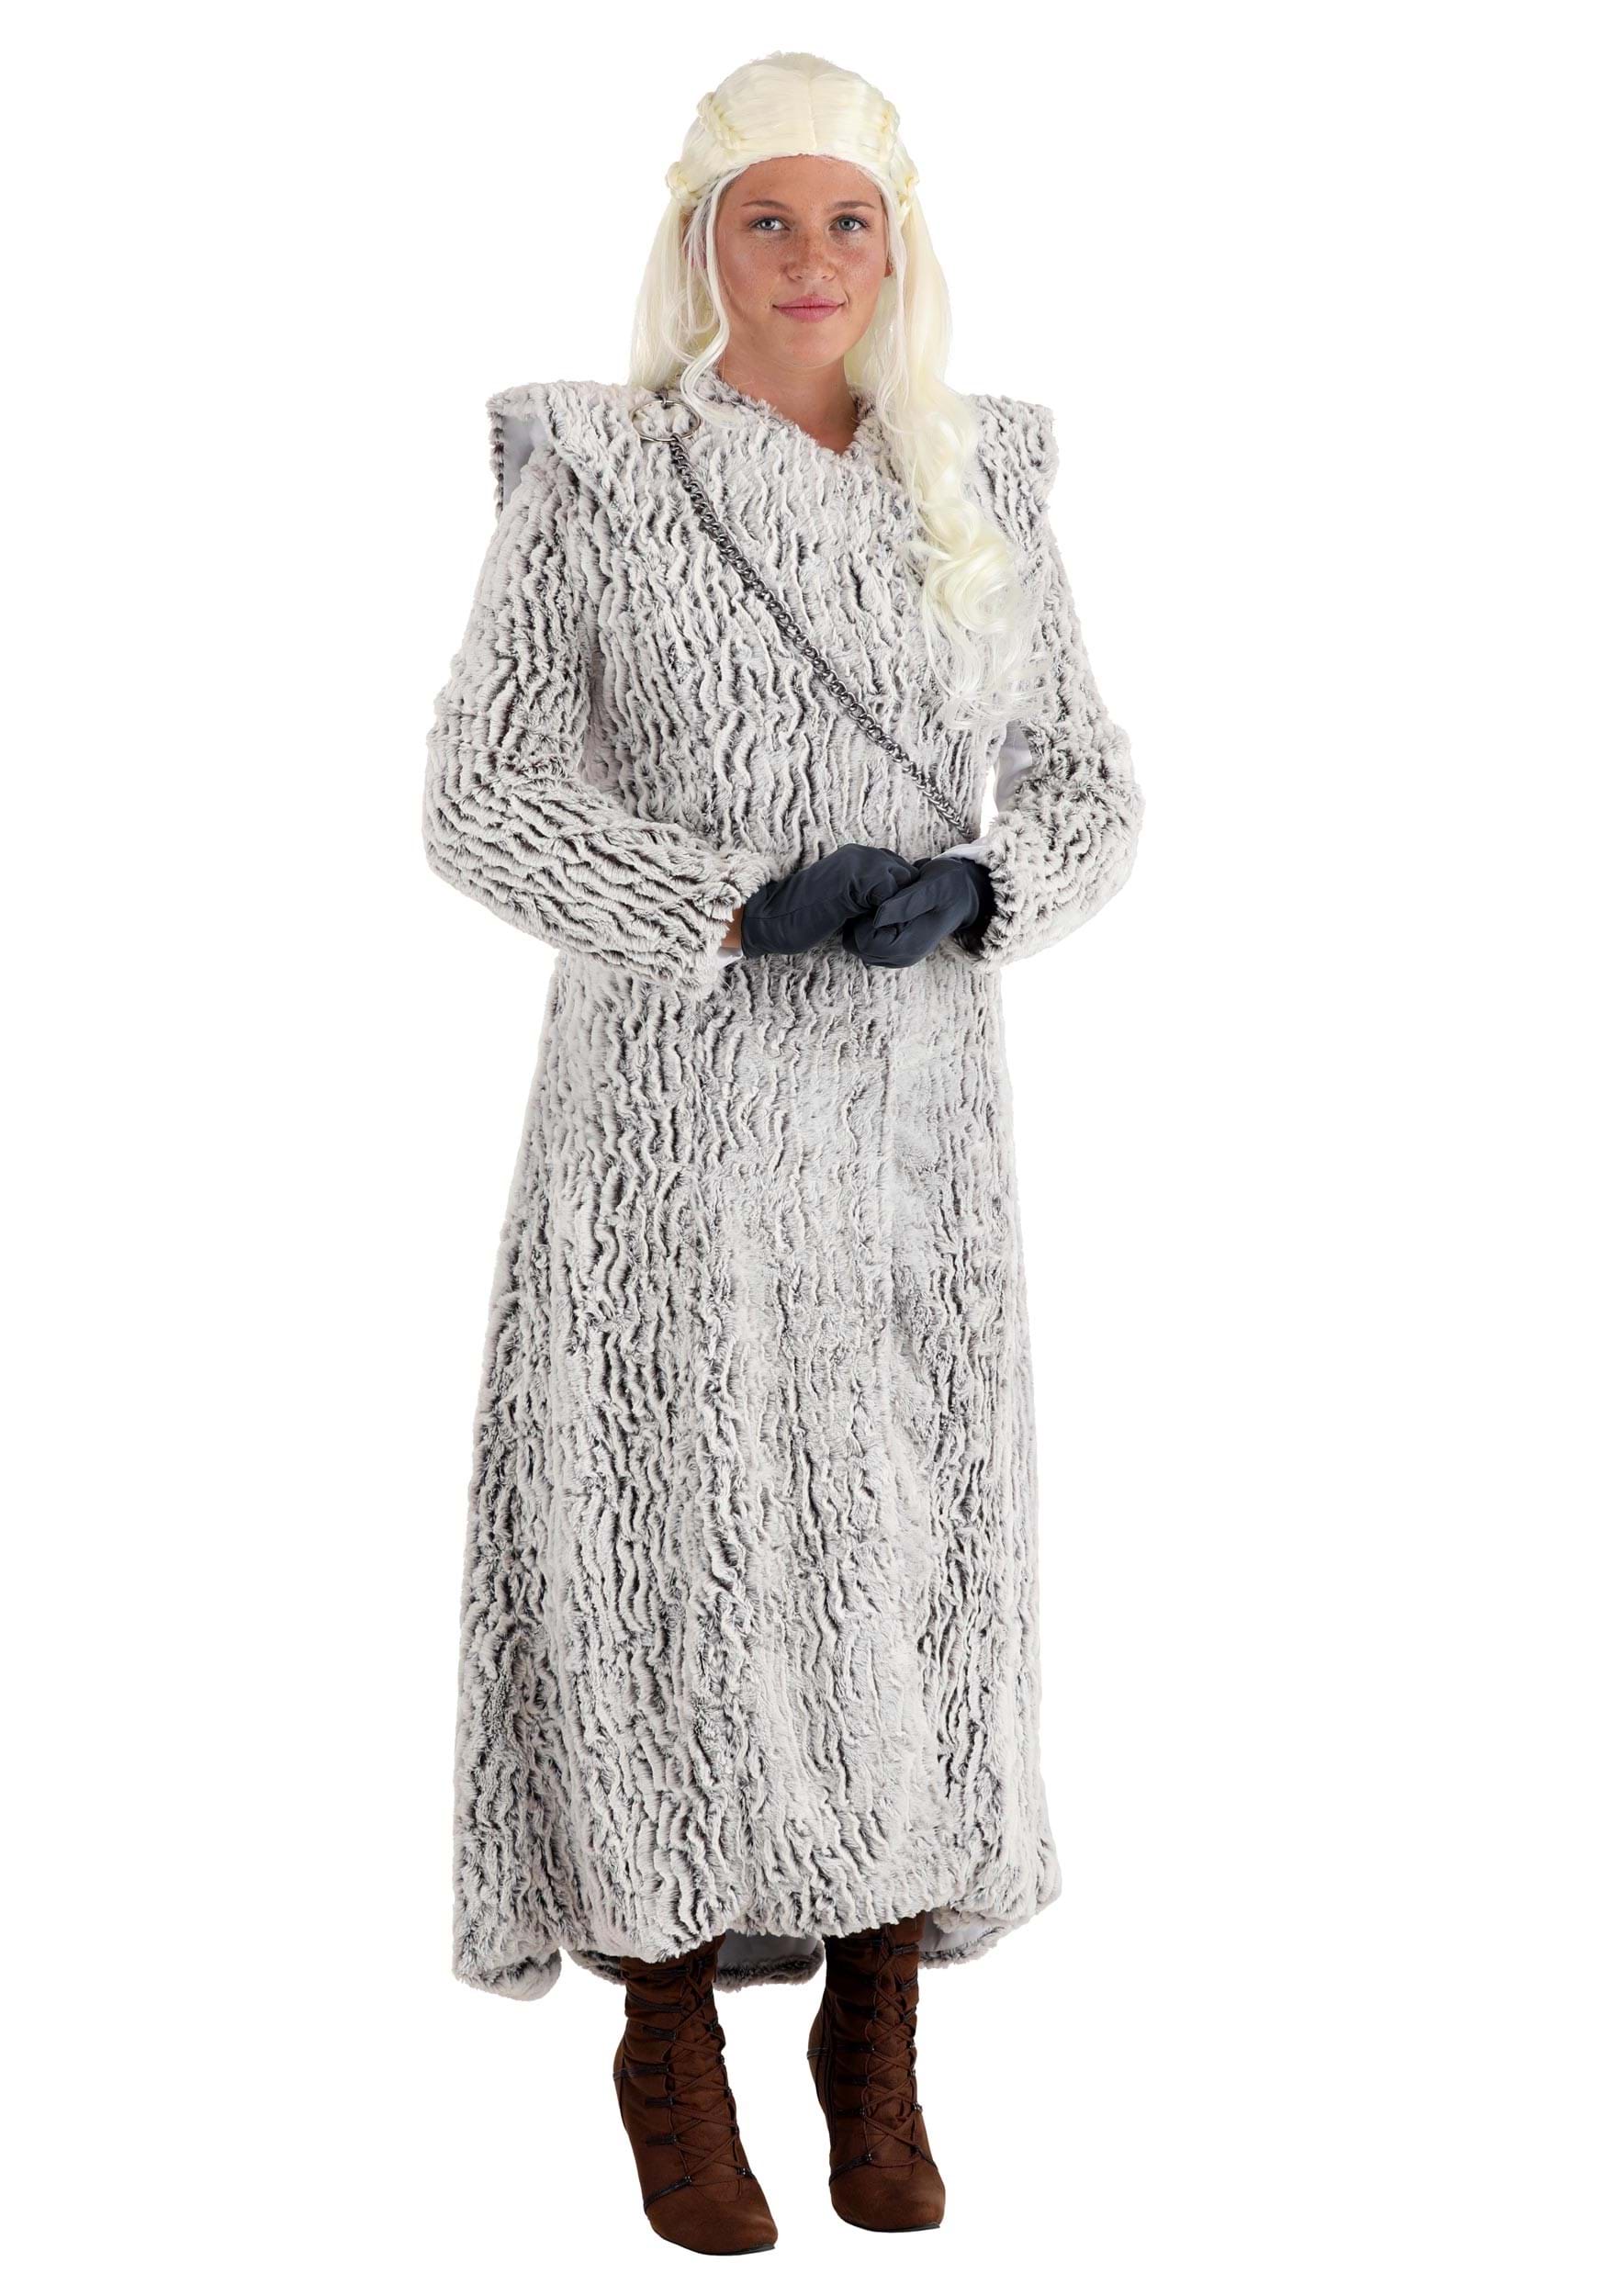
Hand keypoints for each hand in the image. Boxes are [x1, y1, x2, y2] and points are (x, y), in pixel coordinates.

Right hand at [741, 844, 918, 956]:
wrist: (772, 918)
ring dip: (898, 910)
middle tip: (889, 928)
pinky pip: (893, 896)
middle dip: (905, 903)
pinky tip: (871, 929)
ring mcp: (860, 863)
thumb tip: (897, 907)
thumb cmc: (804, 918)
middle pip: (910, 877)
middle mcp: (863, 854)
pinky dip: (889, 916)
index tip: (890, 921)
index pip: (903, 872)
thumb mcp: (844, 902)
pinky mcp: (857, 879)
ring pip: (905, 884)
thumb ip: (868, 896)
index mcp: (860, 857)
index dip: (902, 899)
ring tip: (881, 930)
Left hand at [842, 856, 994, 968]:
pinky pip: (864, 940)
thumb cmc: (949, 886)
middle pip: (857, 946)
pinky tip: (880, 908)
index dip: (864, 920)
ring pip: (857, 944)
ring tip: (880, 902)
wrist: (962, 893)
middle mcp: (901, 957)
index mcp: (909, 947)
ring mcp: (896, 956)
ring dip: (861, 923)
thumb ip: (905, 903)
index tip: (878, 900)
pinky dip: (865, 925)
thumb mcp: (932, 887)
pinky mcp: (892, 948)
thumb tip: (876, 917)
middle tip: (877, 899)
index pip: (865, 943)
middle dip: (860, 922)